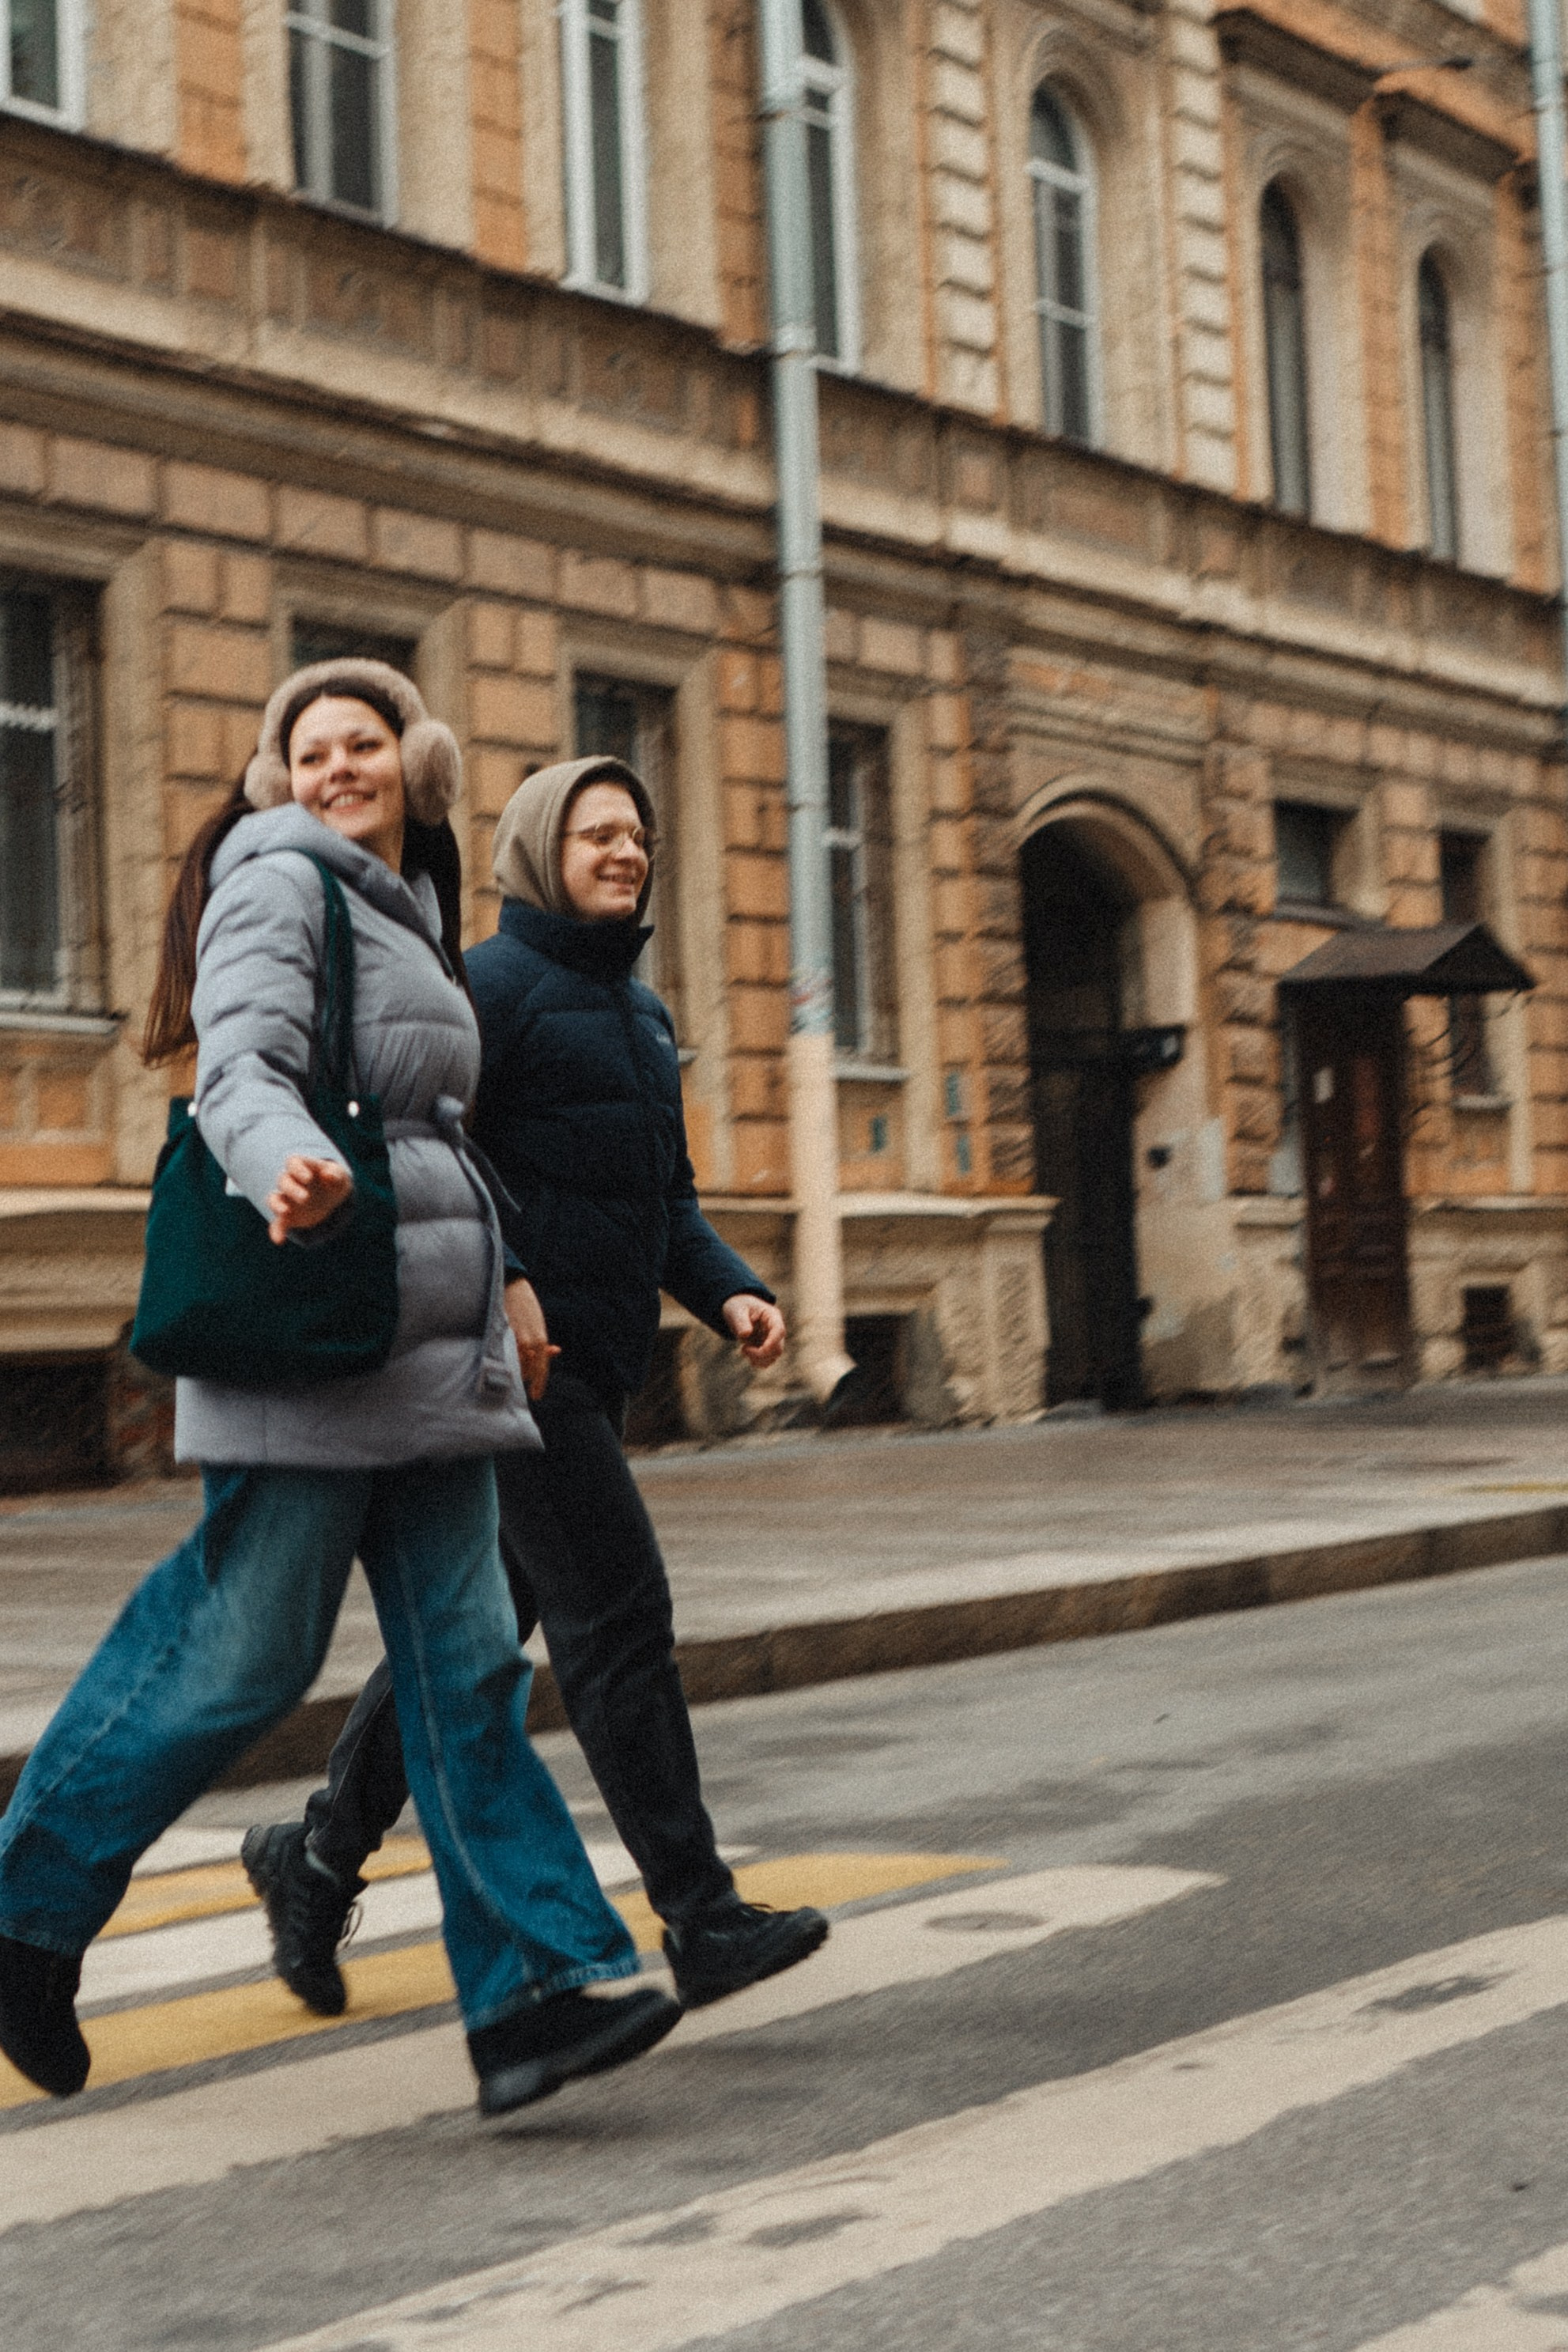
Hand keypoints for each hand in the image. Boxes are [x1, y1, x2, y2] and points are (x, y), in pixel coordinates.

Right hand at [266, 1155, 352, 1244]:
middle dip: (292, 1189)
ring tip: (284, 1212)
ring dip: (277, 1205)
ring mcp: (287, 1199)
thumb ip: (335, 1174)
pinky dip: (276, 1231)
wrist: (332, 1198)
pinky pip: (277, 1223)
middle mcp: (291, 1182)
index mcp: (303, 1167)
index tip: (308, 1179)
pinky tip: (278, 1241)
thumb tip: (328, 1175)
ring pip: (274, 1199)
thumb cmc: (334, 1181)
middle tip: (305, 1198)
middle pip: (284, 1181)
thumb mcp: (339, 1177)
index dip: (298, 1169)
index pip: (293, 1163)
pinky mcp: (286, 1217)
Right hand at [504, 1277, 559, 1400]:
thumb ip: (544, 1341)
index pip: (541, 1370)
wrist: (513, 1286)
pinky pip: (502, 1354)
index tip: (536, 1396)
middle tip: (519, 1377)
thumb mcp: (539, 1326)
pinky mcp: (500, 1334)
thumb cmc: (528, 1308)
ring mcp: (513, 1339)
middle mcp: (529, 1342)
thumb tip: (555, 1351)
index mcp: (541, 1341)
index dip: (538, 1384)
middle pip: (526, 1371)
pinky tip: (500, 1357)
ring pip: (513, 1364)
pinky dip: (503, 1357)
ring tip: (509, 1364)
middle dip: (524, 1376)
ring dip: (513, 1367)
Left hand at [722, 1293, 785, 1367]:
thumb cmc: (738, 1306)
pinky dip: (757, 1362)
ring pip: (773, 1357)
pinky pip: (767, 1360)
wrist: (738, 1310)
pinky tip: (746, 1352)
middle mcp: (775, 1329)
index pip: (779, 1331)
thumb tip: (745, 1334)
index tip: (760, 1349)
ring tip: (743, 1349)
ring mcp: (772, 1339)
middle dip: (761, 1354)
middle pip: (778, 1348)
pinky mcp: (766, 1348)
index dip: (772, 1342)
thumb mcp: (737, 1310)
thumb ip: (741, 1322)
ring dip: (758, 1359)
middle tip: (743, 1349)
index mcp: (772, 1316)